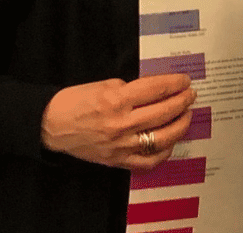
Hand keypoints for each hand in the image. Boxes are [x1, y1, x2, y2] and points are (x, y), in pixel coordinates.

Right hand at [41, 74, 196, 170]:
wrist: (52, 125)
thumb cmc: (75, 101)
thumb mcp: (104, 85)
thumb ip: (131, 89)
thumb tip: (156, 91)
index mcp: (117, 100)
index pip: (156, 89)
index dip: (175, 83)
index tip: (184, 80)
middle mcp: (121, 124)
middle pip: (164, 112)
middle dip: (182, 101)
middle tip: (190, 95)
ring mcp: (121, 145)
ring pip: (162, 137)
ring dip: (180, 125)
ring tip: (186, 115)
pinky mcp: (118, 160)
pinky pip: (148, 161)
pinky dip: (164, 152)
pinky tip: (171, 140)